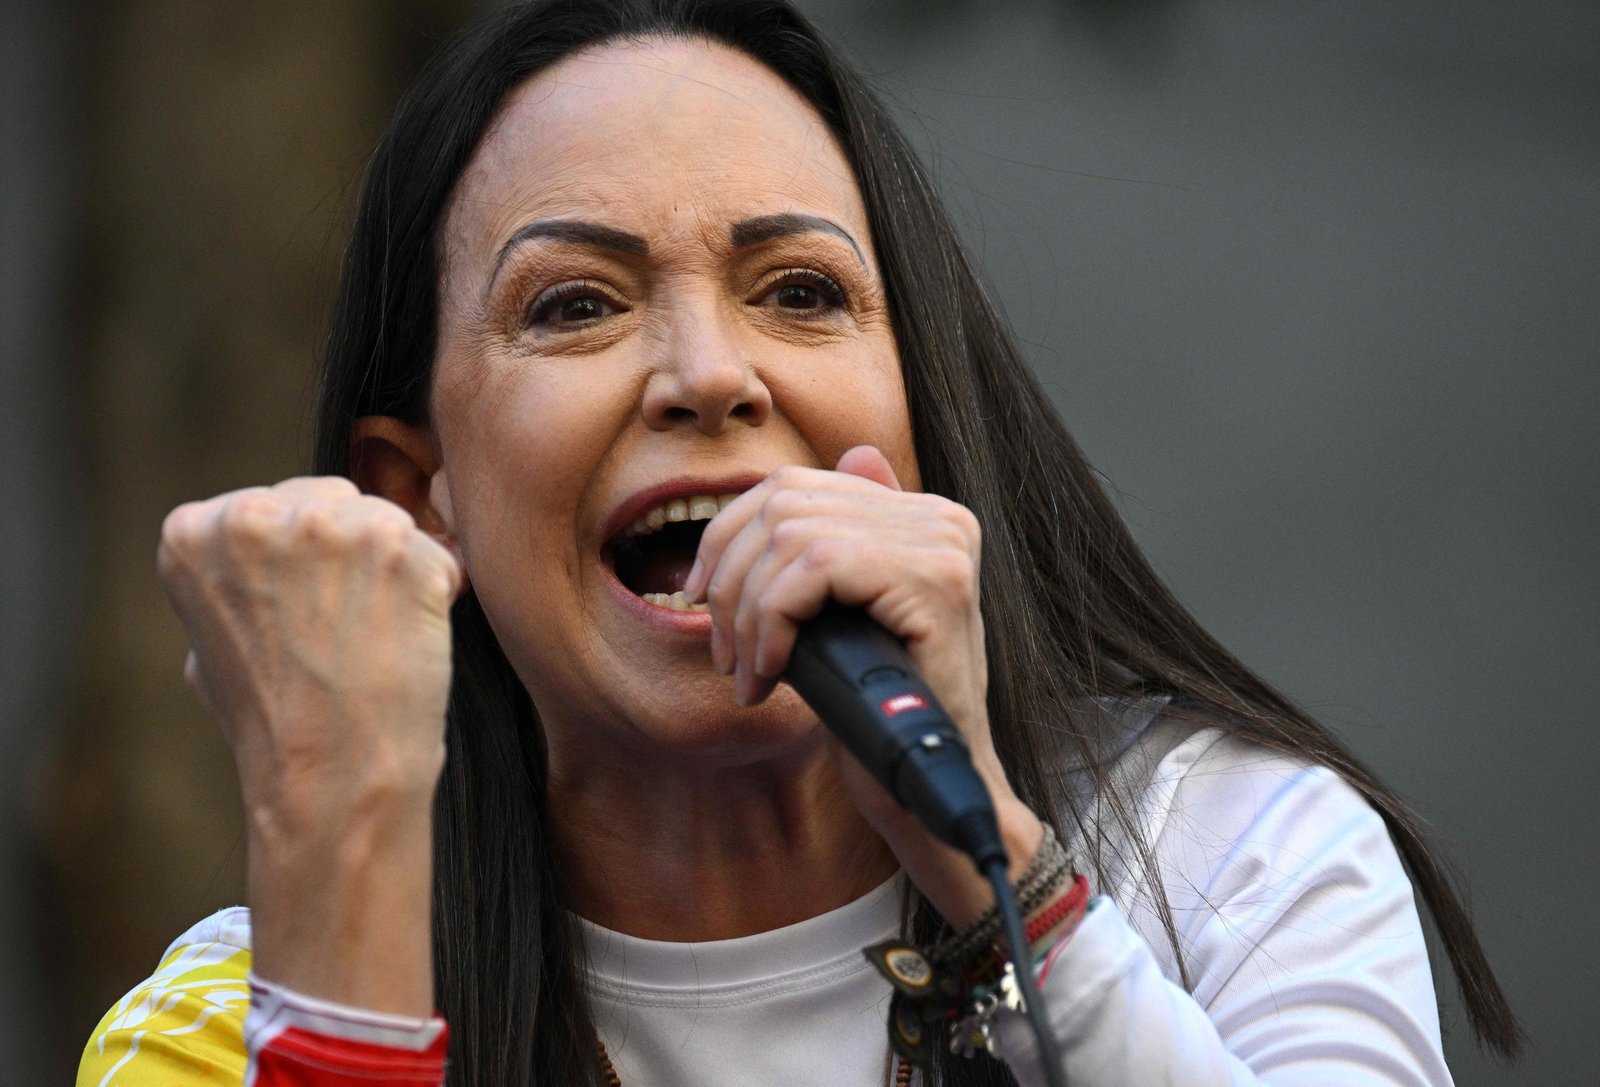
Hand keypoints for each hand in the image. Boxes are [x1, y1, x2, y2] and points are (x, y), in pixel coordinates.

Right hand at [159, 476, 462, 824]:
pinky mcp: (392, 543)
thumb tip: (266, 550)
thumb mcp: (209, 644)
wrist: (330, 773)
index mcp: (192, 533)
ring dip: (396, 572)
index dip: (305, 561)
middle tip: (346, 629)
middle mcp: (249, 516)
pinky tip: (408, 638)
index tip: (303, 614)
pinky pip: (436, 552)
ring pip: (388, 522)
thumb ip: (230, 580)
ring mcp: (323, 524)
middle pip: (333, 500)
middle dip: (352, 554)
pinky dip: (438, 592)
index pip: (275, 505)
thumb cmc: (275, 722)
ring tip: (372, 638)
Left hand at [683, 447, 1041, 923]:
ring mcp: (941, 543)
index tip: (701, 596)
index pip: (795, 485)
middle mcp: (940, 517)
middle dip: (730, 580)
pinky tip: (771, 672)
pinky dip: (771, 622)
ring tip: (748, 670)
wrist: (931, 784)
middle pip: (783, 503)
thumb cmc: (882, 710)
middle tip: (725, 653)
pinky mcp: (932, 578)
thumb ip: (842, 542)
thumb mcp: (846, 613)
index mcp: (924, 515)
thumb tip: (854, 455)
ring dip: (746, 612)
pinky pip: (813, 567)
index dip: (728, 535)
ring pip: (789, 536)